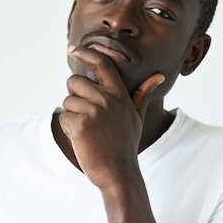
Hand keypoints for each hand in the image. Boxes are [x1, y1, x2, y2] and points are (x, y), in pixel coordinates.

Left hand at [59, 45, 163, 188]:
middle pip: (74, 81)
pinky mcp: (80, 125)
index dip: (86, 53)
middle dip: (74, 96)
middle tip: (86, 115)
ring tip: (88, 131)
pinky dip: (69, 129)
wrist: (119, 173)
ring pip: (67, 101)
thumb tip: (159, 76)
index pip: (102, 64)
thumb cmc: (125, 144)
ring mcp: (94, 112)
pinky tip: (82, 140)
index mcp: (120, 95)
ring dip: (72, 115)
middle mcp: (107, 99)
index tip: (73, 49)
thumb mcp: (137, 117)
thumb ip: (143, 94)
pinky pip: (64, 118)